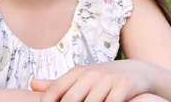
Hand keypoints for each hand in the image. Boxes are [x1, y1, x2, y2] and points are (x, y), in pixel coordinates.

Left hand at [31, 60, 155, 101]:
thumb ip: (58, 83)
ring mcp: (108, 79)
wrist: (138, 71)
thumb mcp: (82, 77)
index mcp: (78, 72)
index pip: (55, 90)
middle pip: (70, 100)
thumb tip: (32, 84)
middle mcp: (91, 74)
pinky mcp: (124, 85)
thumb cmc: (104, 79)